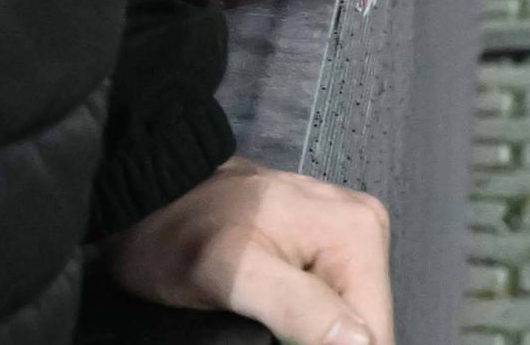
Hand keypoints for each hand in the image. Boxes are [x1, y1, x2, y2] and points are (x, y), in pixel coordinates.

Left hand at [101, 158, 392, 344]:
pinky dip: (308, 327)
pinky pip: (332, 304)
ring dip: (315, 339)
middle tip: (263, 338)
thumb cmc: (179, 232)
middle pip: (365, 328)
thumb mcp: (232, 274)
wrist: (155, 199)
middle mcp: (364, 230)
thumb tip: (358, 344)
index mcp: (356, 235)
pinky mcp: (326, 246)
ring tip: (262, 329)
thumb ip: (299, 307)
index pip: (374, 333)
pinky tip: (278, 325)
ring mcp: (346, 236)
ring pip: (350, 322)